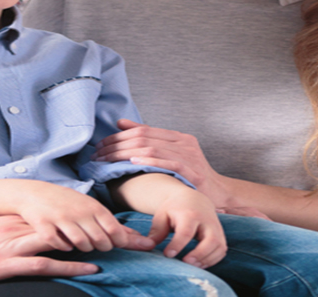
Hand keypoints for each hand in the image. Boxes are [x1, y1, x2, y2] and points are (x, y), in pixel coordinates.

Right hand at [0, 215, 134, 292]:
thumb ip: (9, 234)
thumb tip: (37, 237)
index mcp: (10, 222)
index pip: (57, 216)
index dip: (89, 220)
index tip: (115, 224)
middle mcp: (14, 229)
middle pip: (66, 225)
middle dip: (100, 230)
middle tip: (130, 235)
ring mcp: (9, 245)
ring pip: (60, 240)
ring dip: (91, 245)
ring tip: (120, 249)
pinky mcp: (2, 264)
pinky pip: (42, 264)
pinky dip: (68, 266)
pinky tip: (90, 269)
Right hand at [15, 180, 138, 252]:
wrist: (34, 192)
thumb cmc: (67, 201)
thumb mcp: (90, 206)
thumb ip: (111, 223)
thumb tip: (137, 238)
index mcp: (93, 206)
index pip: (114, 230)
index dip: (117, 242)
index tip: (112, 242)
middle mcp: (79, 212)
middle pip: (100, 240)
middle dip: (102, 247)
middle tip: (96, 244)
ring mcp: (61, 219)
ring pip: (81, 244)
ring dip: (83, 248)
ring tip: (81, 243)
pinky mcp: (44, 226)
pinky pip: (60, 245)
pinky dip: (64, 247)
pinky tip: (64, 242)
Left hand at [95, 120, 237, 208]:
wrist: (219, 194)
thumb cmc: (191, 177)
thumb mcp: (171, 155)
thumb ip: (149, 140)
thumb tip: (120, 124)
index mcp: (178, 136)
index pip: (142, 130)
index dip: (118, 137)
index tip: (101, 146)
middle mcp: (184, 142)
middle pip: (143, 138)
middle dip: (116, 146)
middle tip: (98, 155)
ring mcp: (189, 156)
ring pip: (151, 148)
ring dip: (125, 154)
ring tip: (107, 161)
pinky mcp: (192, 171)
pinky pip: (168, 162)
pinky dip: (148, 161)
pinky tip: (132, 163)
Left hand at [147, 189, 227, 267]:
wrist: (194, 199)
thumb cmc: (175, 209)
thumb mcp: (162, 215)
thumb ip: (156, 231)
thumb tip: (149, 246)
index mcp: (190, 214)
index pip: (186, 232)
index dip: (178, 245)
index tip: (168, 255)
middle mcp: (207, 221)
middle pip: (210, 239)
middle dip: (199, 254)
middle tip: (186, 262)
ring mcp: (216, 228)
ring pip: (219, 246)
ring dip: (207, 259)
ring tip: (192, 266)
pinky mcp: (221, 235)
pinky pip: (221, 250)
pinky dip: (213, 260)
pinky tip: (199, 264)